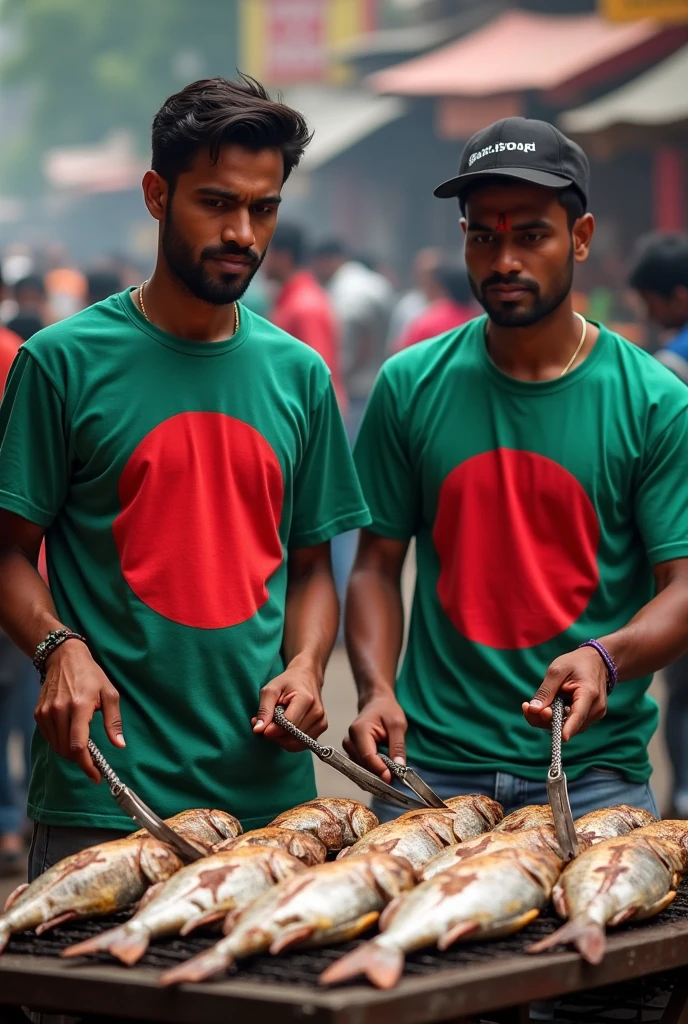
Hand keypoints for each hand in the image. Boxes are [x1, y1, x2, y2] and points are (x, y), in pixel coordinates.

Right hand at [34, 641, 124, 781]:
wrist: (64, 658)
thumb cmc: (91, 675)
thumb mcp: (109, 694)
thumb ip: (114, 721)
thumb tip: (119, 744)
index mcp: (80, 706)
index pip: (79, 745)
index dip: (87, 765)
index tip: (96, 775)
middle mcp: (60, 711)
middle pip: (67, 750)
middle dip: (81, 761)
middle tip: (93, 762)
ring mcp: (46, 713)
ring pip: (57, 746)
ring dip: (70, 753)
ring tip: (83, 747)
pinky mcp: (39, 713)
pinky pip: (49, 738)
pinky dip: (60, 743)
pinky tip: (70, 735)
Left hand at [252, 654, 326, 751]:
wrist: (306, 677)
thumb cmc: (287, 683)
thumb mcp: (270, 690)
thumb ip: (264, 710)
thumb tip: (258, 730)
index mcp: (306, 699)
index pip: (288, 725)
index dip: (272, 730)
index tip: (261, 728)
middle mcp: (317, 712)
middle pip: (292, 737)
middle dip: (275, 735)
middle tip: (266, 724)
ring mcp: (322, 721)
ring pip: (296, 743)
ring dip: (282, 739)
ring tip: (276, 724)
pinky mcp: (322, 727)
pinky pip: (302, 744)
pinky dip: (290, 740)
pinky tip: (286, 728)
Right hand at [343, 694, 406, 781]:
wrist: (376, 702)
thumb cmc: (387, 710)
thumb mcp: (397, 724)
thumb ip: (398, 746)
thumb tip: (399, 768)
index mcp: (359, 730)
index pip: (367, 756)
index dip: (379, 770)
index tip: (391, 779)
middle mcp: (350, 740)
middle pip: (362, 765)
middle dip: (378, 774)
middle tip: (395, 781)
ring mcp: (349, 747)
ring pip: (361, 769)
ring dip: (375, 775)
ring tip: (392, 776)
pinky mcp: (352, 753)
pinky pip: (361, 767)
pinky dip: (372, 772)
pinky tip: (384, 773)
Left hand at [522, 646, 607, 740]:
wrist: (596, 661)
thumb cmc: (576, 663)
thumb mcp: (556, 670)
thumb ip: (545, 691)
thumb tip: (533, 710)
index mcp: (589, 693)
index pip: (579, 715)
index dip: (569, 728)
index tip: (561, 738)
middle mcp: (596, 707)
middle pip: (570, 724)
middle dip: (548, 720)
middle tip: (528, 707)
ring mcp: (596, 713)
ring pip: (570, 726)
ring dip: (551, 719)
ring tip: (539, 704)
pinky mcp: (591, 716)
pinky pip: (572, 722)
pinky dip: (559, 718)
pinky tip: (549, 707)